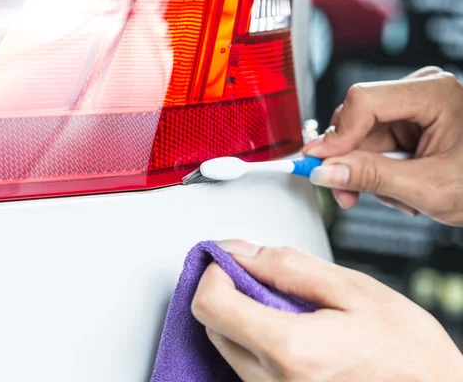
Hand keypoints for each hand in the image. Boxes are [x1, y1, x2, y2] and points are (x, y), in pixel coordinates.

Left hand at [192, 240, 462, 380]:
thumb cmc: (407, 354)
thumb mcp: (353, 291)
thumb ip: (289, 267)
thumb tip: (242, 252)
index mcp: (290, 350)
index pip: (211, 305)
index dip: (214, 273)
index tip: (229, 260)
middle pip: (212, 326)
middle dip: (226, 292)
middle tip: (258, 276)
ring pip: (226, 346)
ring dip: (239, 316)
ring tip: (283, 305)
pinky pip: (246, 367)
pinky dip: (253, 340)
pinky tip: (285, 329)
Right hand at [302, 66, 462, 225]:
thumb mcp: (426, 187)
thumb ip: (370, 177)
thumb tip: (326, 172)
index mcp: (434, 93)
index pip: (364, 101)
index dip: (337, 135)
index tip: (320, 164)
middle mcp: (421, 92)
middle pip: (357, 120)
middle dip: (350, 162)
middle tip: (347, 194)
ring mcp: (415, 107)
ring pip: (361, 137)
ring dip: (366, 172)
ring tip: (394, 197)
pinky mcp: (410, 123)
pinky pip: (374, 144)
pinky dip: (377, 170)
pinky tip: (397, 187)